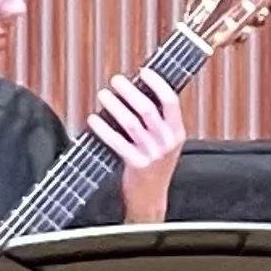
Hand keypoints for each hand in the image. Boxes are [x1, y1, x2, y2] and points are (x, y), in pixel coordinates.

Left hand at [88, 68, 185, 223]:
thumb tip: (140, 91)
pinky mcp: (136, 165)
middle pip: (147, 108)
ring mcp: (152, 154)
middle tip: (116, 80)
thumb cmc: (155, 167)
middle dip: (129, 90)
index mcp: (177, 132)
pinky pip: (116, 142)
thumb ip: (158, 121)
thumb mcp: (165, 143)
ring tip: (103, 95)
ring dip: (114, 105)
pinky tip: (93, 120)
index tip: (143, 71)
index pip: (171, 101)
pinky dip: (103, 129)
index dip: (157, 83)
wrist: (151, 199)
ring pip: (130, 122)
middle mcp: (167, 142)